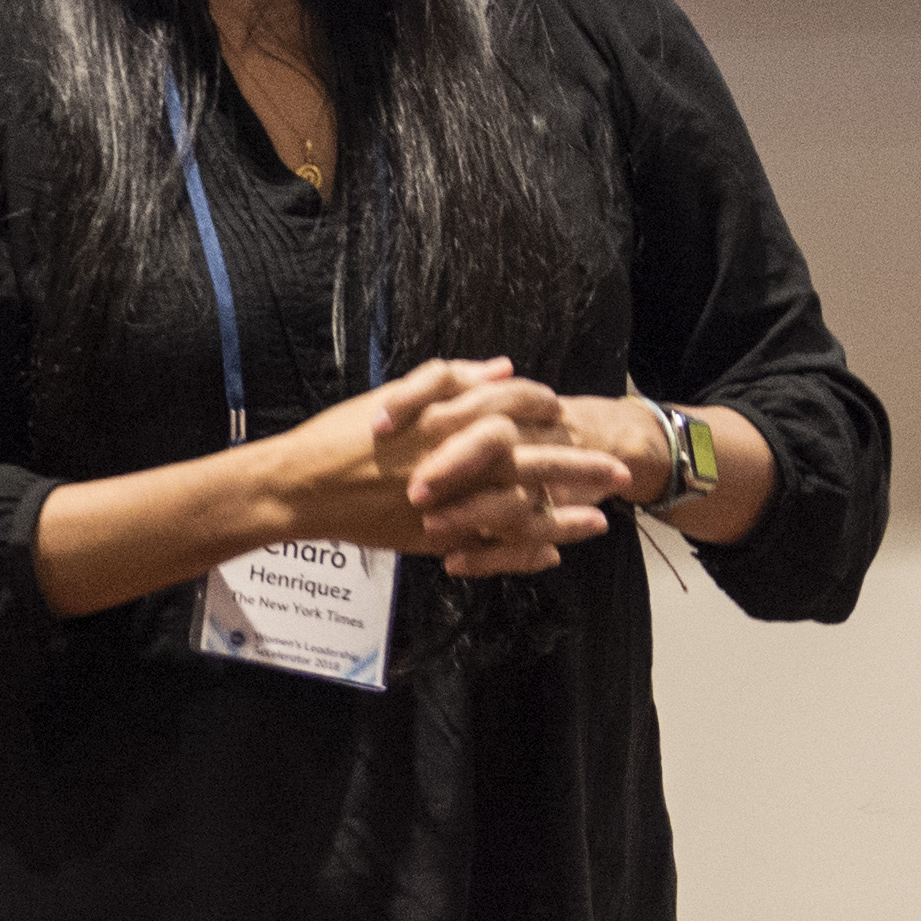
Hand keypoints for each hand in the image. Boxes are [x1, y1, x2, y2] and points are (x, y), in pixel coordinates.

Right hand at [278, 360, 621, 576]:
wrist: (301, 487)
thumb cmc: (342, 436)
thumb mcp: (396, 395)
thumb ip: (451, 378)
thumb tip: (504, 369)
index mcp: (446, 417)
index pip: (513, 405)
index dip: (546, 407)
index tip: (567, 411)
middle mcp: (454, 459)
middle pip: (534, 459)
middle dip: (580, 464)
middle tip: (619, 470)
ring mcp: (449, 502)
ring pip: (522, 509)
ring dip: (566, 514)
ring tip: (602, 517)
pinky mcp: (436, 537)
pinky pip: (492, 547)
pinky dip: (525, 551)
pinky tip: (553, 551)